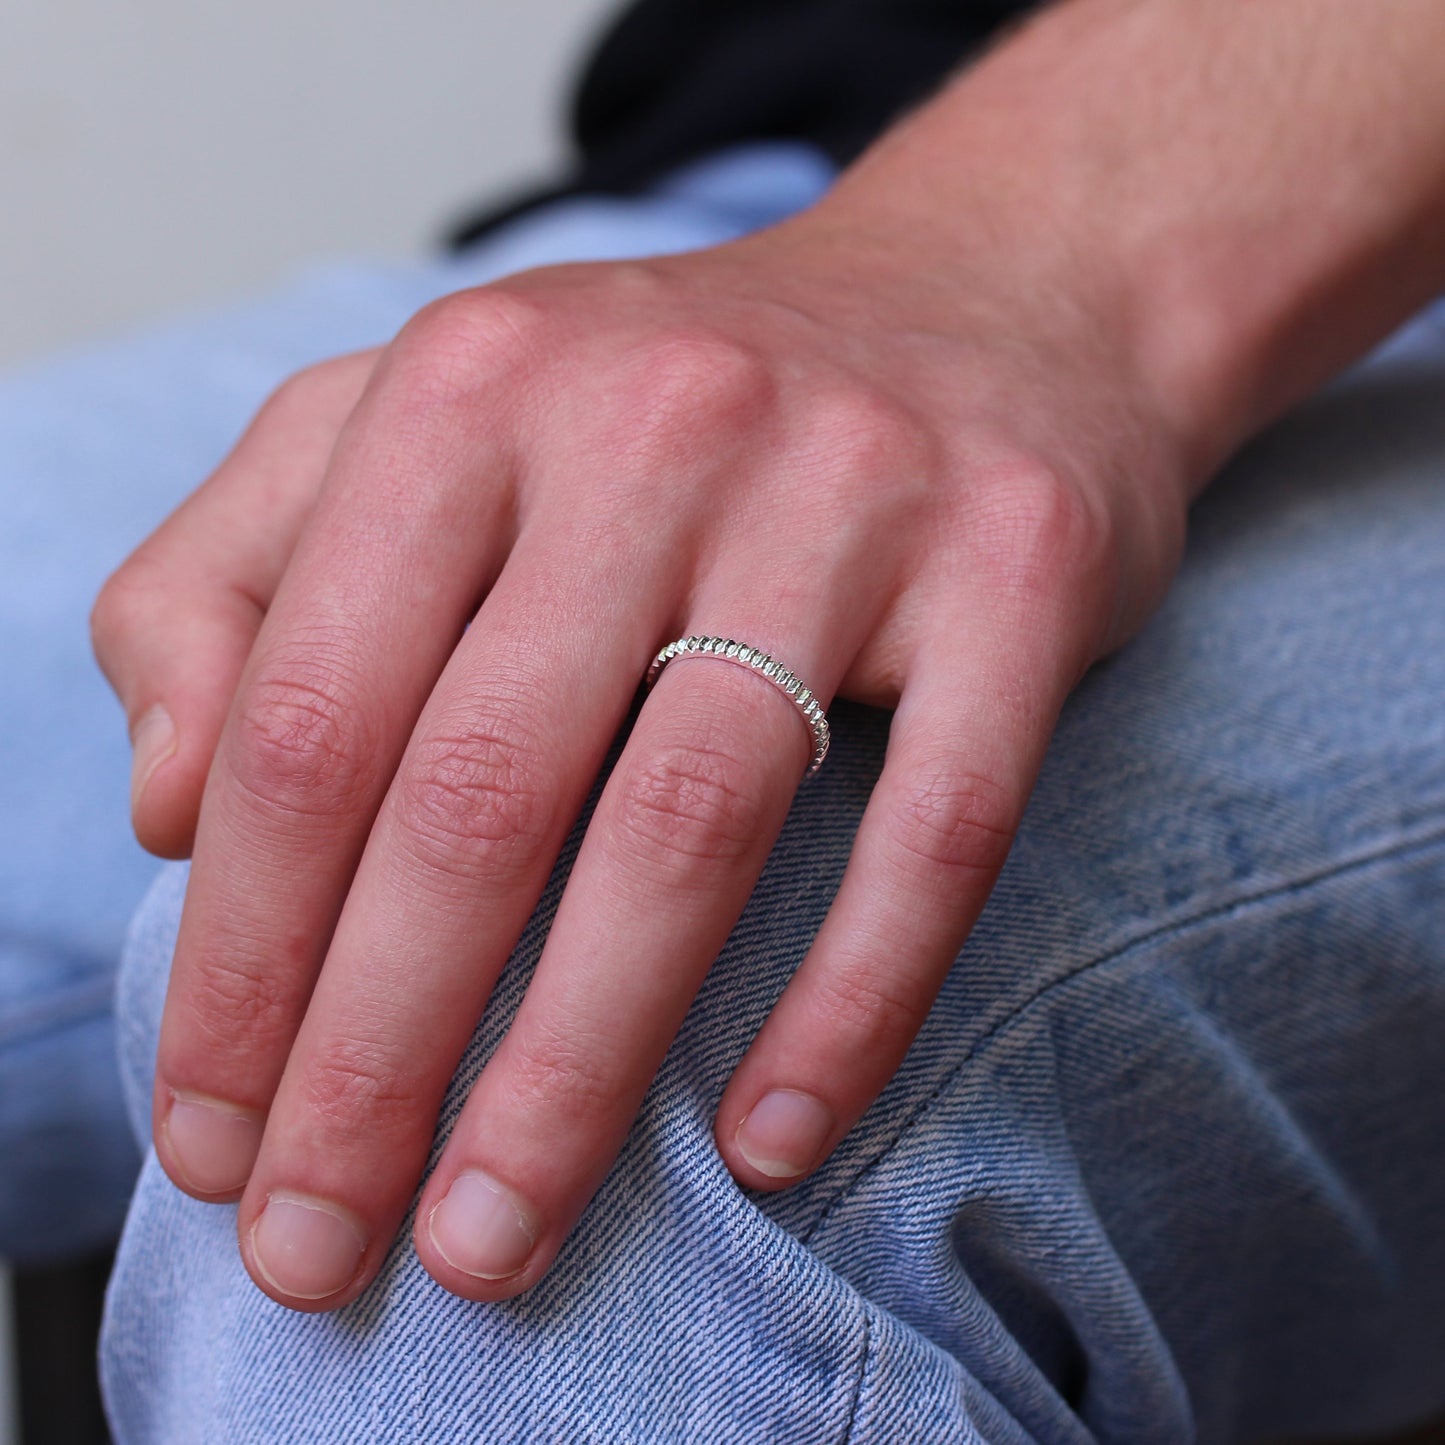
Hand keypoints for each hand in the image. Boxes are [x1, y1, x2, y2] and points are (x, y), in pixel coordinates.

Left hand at [93, 204, 1188, 1310]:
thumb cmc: (672, 399)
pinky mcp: (1019, 571)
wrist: (980, 298)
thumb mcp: (420, 428)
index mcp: (473, 390)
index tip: (215, 1129)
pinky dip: (850, 1003)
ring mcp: (852, 493)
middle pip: (481, 793)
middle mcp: (656, 423)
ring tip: (497, 1234)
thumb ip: (237, 584)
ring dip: (576, 1070)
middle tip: (320, 1241)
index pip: (310, 713)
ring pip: (691, 825)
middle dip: (374, 1056)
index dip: (242, 951)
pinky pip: (934, 826)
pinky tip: (770, 1143)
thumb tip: (174, 809)